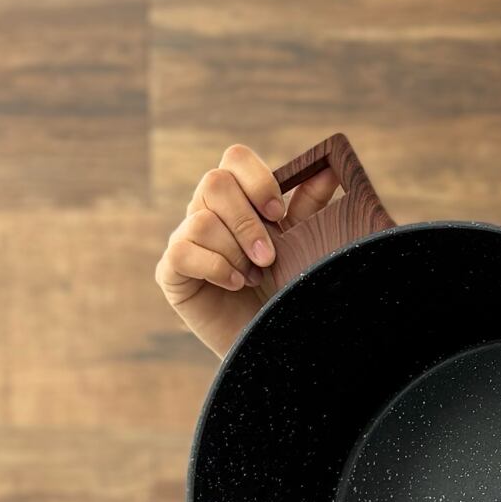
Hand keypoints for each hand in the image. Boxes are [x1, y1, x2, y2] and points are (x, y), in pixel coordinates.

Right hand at [155, 143, 340, 358]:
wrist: (272, 342)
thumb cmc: (284, 290)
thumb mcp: (301, 245)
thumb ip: (309, 207)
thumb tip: (329, 168)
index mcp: (237, 198)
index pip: (234, 159)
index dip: (257, 179)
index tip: (278, 213)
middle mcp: (206, 211)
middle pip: (214, 182)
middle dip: (247, 222)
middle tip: (269, 257)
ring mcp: (186, 238)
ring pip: (201, 220)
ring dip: (235, 252)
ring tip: (254, 279)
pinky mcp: (171, 270)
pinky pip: (182, 250)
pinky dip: (214, 266)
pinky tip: (234, 284)